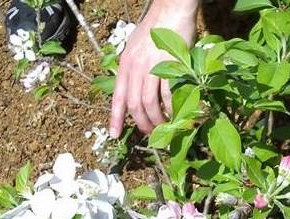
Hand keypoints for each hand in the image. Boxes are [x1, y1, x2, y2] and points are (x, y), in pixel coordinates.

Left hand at [109, 2, 197, 137]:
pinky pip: (168, 95)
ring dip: (156, 120)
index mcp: (125, 65)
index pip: (117, 97)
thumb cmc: (157, 29)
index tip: (114, 135)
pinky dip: (171, 108)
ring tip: (164, 127)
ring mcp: (151, 67)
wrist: (171, 10)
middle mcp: (135, 67)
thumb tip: (138, 92)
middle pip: (134, 105)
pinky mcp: (168, 66)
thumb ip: (135, 70)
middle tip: (150, 134)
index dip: (115, 118)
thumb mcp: (137, 49)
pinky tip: (175, 114)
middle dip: (142, 123)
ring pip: (149, 103)